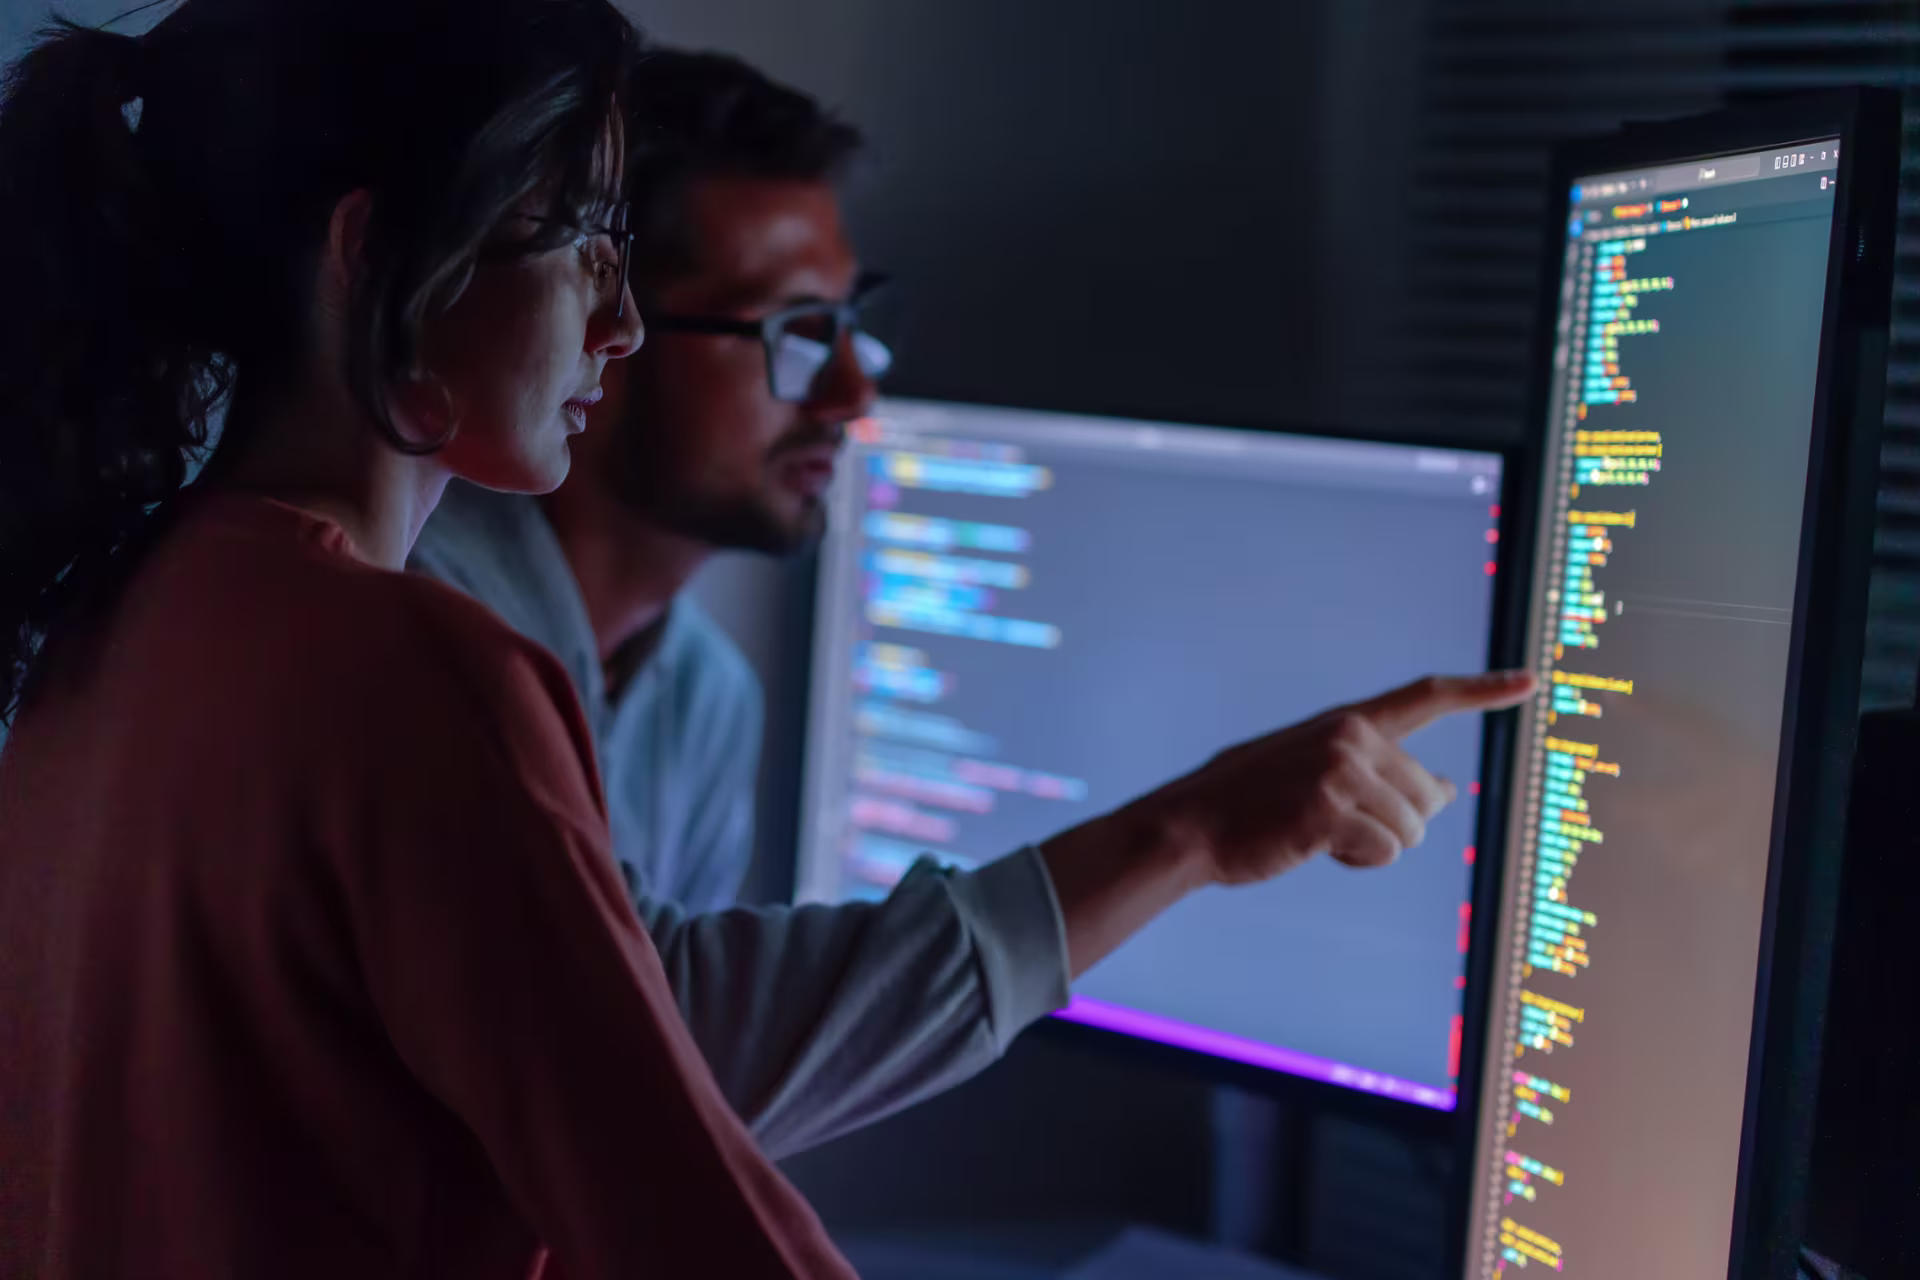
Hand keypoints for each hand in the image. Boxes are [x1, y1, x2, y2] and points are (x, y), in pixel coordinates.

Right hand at [1040, 671, 1535, 977]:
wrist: (1189, 826)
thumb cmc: (1252, 806)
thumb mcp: (1319, 776)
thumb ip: (1380, 775)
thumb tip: (1449, 792)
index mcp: (1347, 722)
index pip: (1425, 697)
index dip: (1482, 690)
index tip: (1531, 680)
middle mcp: (1350, 736)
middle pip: (1426, 796)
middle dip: (1395, 824)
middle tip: (1334, 824)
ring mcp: (1339, 771)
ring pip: (1411, 830)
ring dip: (1373, 846)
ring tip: (1315, 833)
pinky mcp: (1328, 809)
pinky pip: (1383, 852)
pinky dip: (1356, 861)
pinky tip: (1311, 847)